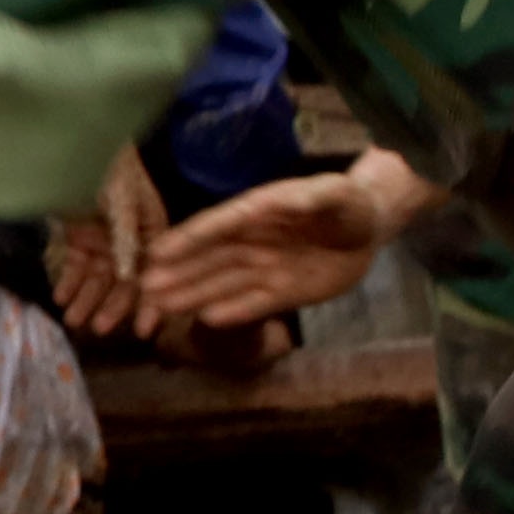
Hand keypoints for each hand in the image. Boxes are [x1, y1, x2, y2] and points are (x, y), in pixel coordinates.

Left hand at [45, 149, 166, 335]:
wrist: (74, 141)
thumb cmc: (108, 165)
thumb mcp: (121, 199)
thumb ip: (125, 237)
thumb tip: (128, 277)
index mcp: (152, 229)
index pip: (156, 272)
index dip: (151, 301)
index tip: (144, 330)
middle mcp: (131, 241)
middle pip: (125, 281)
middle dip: (112, 305)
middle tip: (99, 328)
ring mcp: (104, 240)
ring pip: (98, 278)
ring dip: (87, 299)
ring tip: (73, 320)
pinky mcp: (79, 239)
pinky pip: (76, 267)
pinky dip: (68, 282)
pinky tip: (60, 297)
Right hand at [134, 161, 423, 337]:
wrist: (369, 228)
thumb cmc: (348, 202)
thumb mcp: (336, 193)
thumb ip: (315, 198)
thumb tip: (293, 200)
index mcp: (259, 212)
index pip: (218, 226)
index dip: (188, 238)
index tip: (157, 250)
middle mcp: (253, 241)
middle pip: (210, 259)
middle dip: (178, 272)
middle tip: (144, 287)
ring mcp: (265, 268)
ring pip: (223, 283)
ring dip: (192, 294)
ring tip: (160, 306)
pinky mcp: (282, 292)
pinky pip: (252, 304)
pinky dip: (231, 311)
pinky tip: (205, 320)